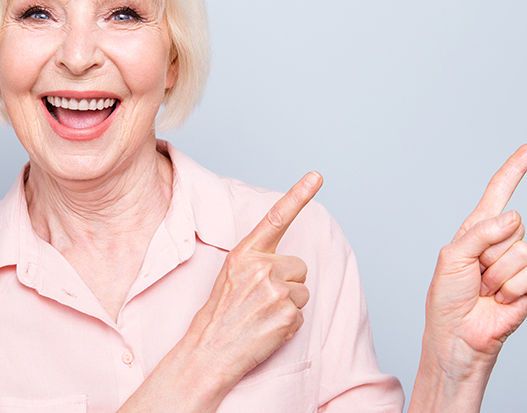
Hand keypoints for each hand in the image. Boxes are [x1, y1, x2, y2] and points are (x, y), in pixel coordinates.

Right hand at [186, 171, 322, 383]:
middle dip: (287, 282)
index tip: (317, 176)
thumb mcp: (231, 274)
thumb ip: (257, 261)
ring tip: (262, 315)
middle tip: (261, 300)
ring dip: (288, 304)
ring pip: (303, 291)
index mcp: (245, 253)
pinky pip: (301, 314)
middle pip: (299, 266)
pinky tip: (267, 329)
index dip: (298, 195)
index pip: (276, 218)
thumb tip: (288, 264)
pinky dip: (288, 324)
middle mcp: (262, 268)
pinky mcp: (288, 316)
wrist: (210, 351)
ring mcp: (277, 292)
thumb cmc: (220, 313)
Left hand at [425, 144, 526, 363]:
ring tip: (484, 288)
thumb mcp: (452, 257)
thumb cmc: (447, 298)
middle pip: (513, 223)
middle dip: (489, 249)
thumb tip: (513, 216)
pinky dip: (511, 288)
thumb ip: (480, 232)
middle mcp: (499, 243)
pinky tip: (498, 299)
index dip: (515, 170)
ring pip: (522, 249)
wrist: (457, 336)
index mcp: (476, 231)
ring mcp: (516, 265)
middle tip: (475, 272)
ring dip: (497, 273)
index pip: (498, 194)